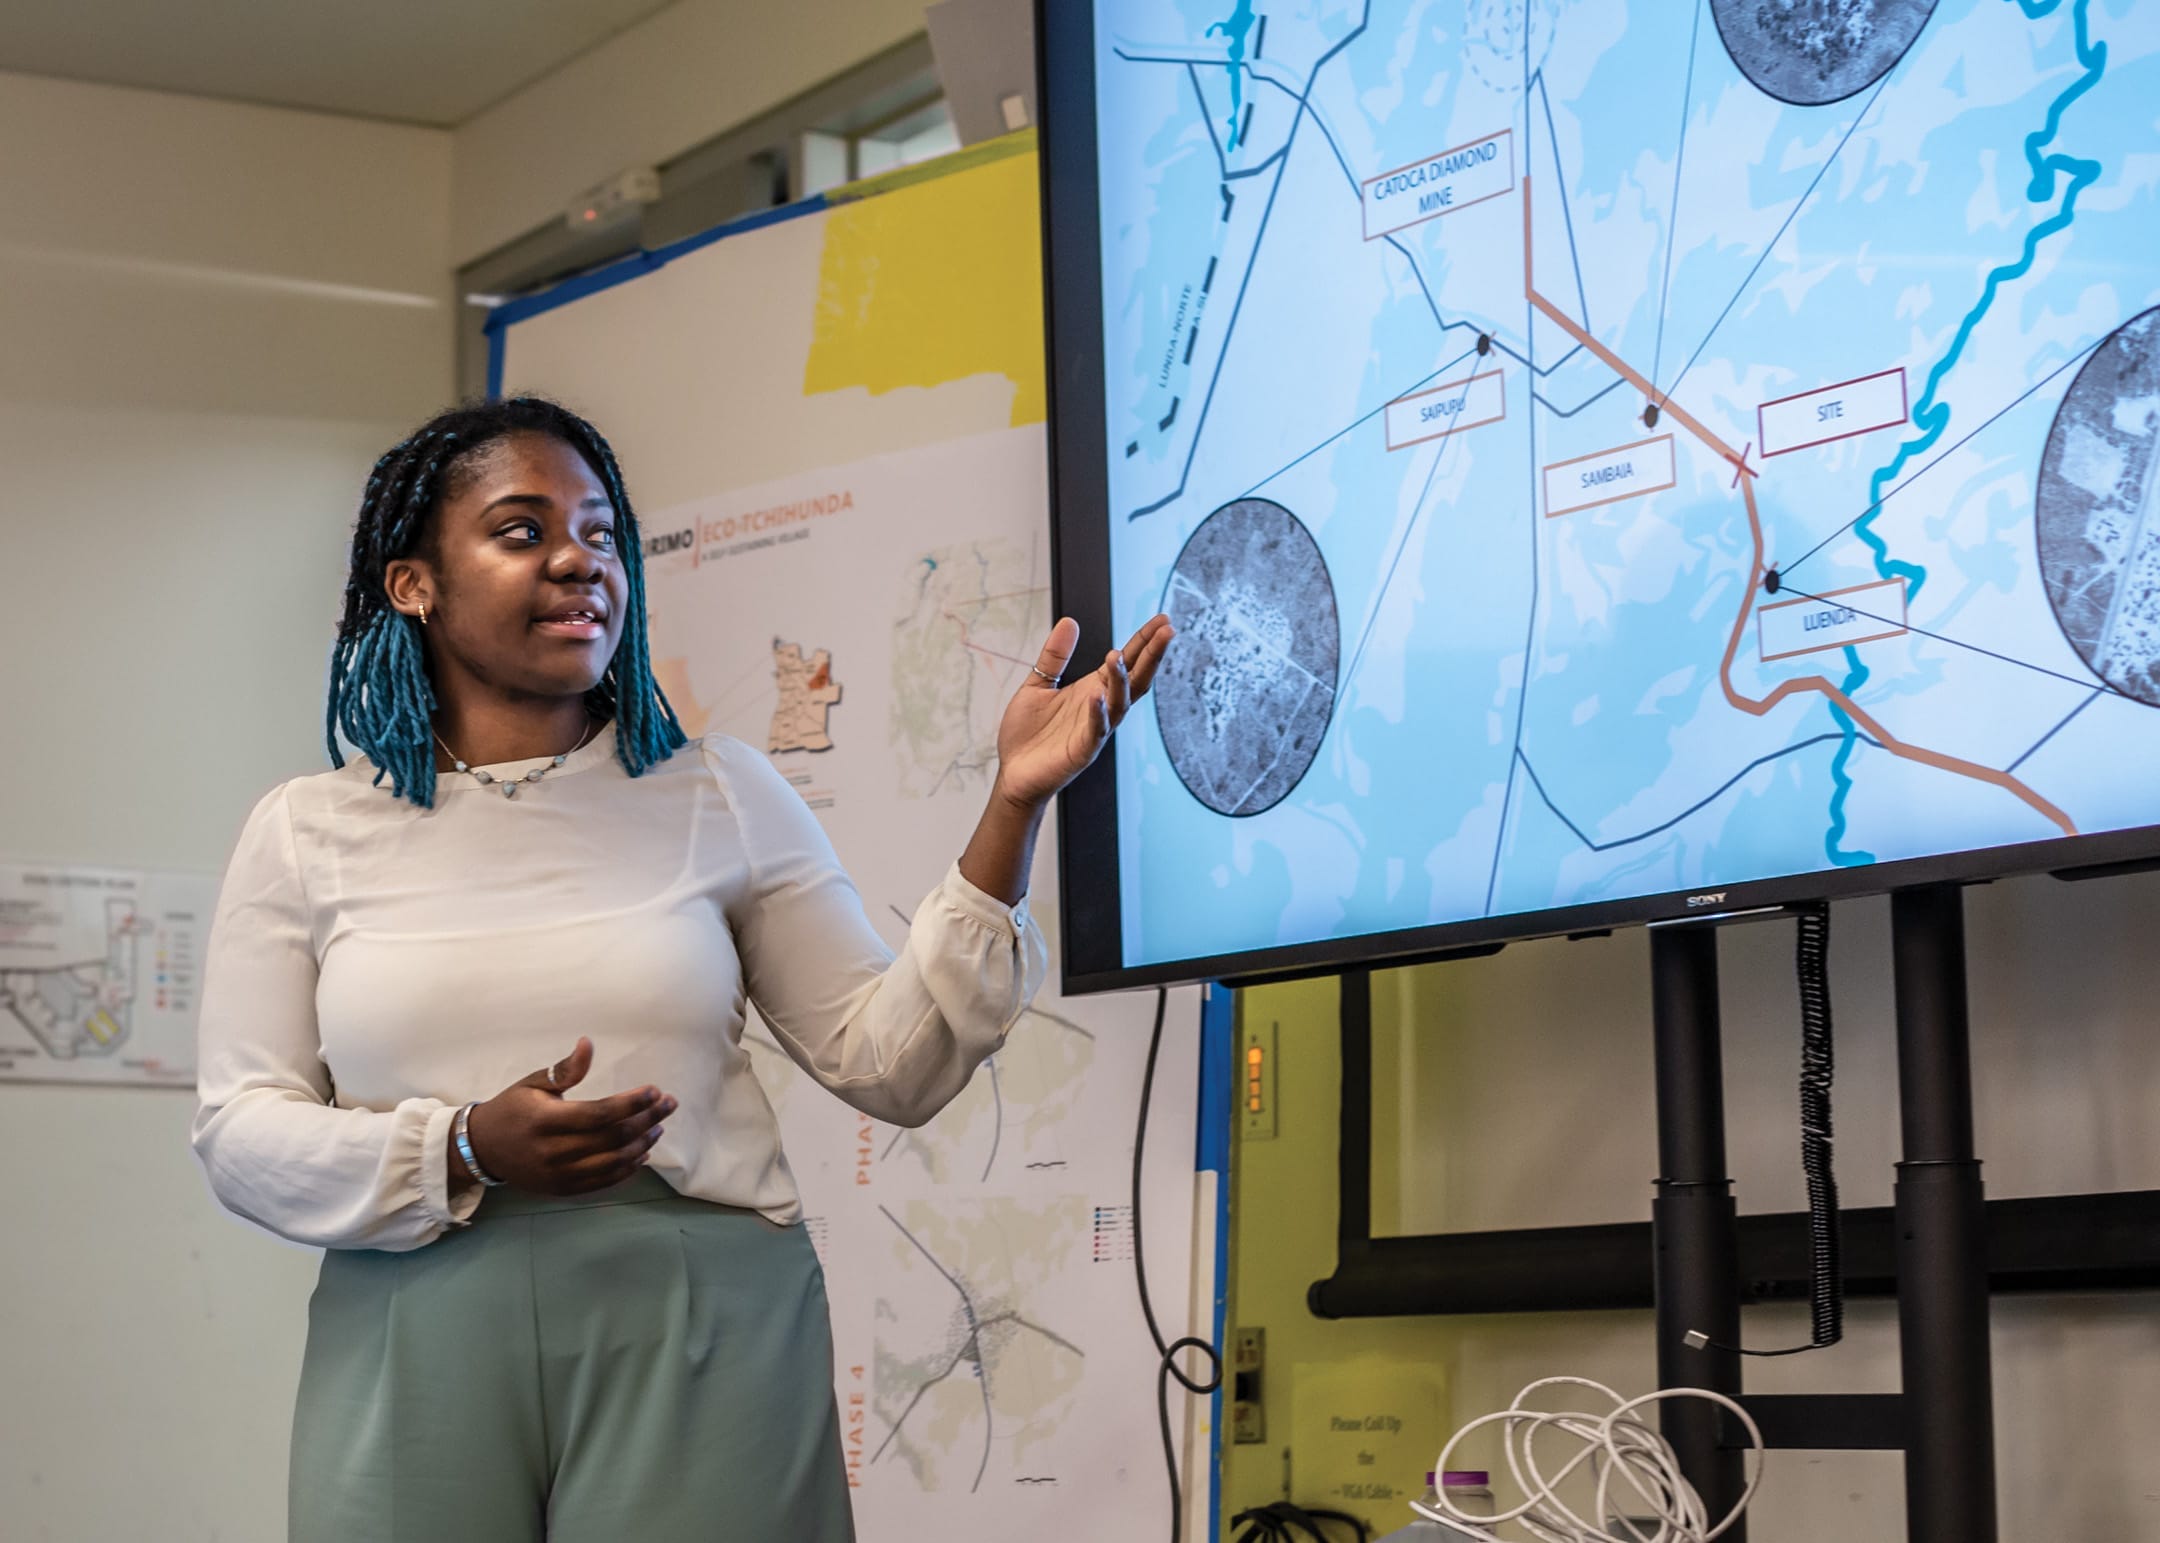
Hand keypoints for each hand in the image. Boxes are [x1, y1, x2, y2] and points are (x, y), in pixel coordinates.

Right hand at [464, 1036, 676, 1194]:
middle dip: (646, 1120)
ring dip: (642, 1145)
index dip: (631, 1104)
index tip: (655, 1091)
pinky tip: (643, 1153)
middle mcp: (553, 1151)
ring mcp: (559, 1175)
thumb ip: (565, 1069)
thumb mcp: (533, 1083)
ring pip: (613, 1163)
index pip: (599, 1114)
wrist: (482, 1149)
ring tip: (658, 1127)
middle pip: (612, 1139)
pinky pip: (603, 1181)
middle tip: (668, 1105)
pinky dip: (628, 1169)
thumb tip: (588, 1044)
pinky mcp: (563, 1189)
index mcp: (545, 1121)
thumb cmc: (512, 1109)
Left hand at [991, 614, 1174, 809]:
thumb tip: (1069, 621)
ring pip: (1120, 704)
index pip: (1127, 661)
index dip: (1144, 641)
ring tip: (1116, 656)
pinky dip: (1098, 714)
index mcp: (1093, 689)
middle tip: (1167, 630)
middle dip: (1151, 655)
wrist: (1013, 774)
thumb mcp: (1037, 685)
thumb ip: (1055, 656)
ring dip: (1121, 680)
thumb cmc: (1028, 734)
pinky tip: (1096, 696)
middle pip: (1135, 679)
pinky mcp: (1082, 751)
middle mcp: (1101, 708)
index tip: (1163, 619)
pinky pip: (1095, 731)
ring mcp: (1095, 730)